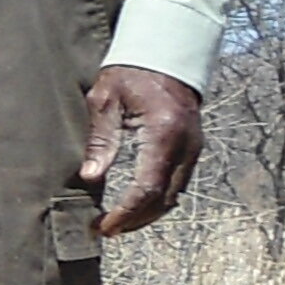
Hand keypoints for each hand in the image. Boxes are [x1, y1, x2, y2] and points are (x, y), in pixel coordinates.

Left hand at [80, 64, 203, 236]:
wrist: (166, 54)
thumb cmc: (129, 74)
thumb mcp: (105, 101)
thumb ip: (100, 140)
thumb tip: (90, 177)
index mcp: (163, 133)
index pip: (146, 186)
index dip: (126, 212)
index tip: (103, 226)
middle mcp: (185, 145)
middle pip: (164, 199)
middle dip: (135, 220)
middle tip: (105, 230)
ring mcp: (194, 148)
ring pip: (174, 195)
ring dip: (147, 214)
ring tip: (117, 223)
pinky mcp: (193, 148)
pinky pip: (178, 184)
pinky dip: (158, 200)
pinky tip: (136, 205)